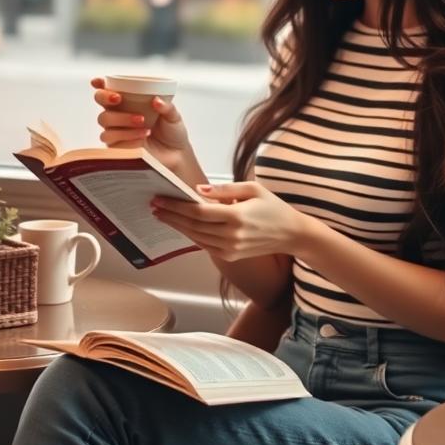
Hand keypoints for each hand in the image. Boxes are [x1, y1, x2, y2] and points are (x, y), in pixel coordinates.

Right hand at [90, 77, 192, 175]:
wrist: (176, 156)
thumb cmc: (173, 133)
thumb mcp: (174, 116)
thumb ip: (167, 107)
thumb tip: (156, 100)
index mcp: (131, 102)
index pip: (111, 89)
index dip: (100, 84)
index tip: (98, 81)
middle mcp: (120, 113)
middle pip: (100, 101)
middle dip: (105, 97)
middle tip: (119, 99)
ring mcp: (117, 130)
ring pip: (104, 119)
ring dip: (121, 118)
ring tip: (142, 121)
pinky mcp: (117, 146)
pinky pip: (111, 138)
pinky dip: (126, 135)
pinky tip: (142, 135)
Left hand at [149, 181, 310, 261]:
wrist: (290, 234)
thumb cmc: (273, 207)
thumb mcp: (253, 189)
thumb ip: (224, 190)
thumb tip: (198, 190)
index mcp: (237, 216)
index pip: (198, 212)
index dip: (176, 206)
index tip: (160, 199)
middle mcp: (231, 235)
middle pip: (192, 226)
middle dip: (171, 216)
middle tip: (154, 206)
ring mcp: (230, 248)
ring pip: (195, 237)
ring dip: (177, 226)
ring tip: (163, 215)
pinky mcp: (230, 255)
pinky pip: (204, 245)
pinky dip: (191, 235)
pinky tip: (181, 226)